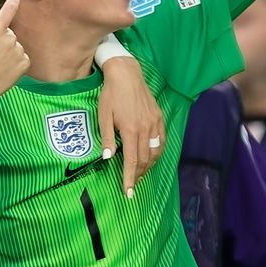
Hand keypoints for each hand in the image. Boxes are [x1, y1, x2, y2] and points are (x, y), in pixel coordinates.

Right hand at [0, 0, 28, 101]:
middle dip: (3, 44)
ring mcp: (19, 50)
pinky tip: (5, 72)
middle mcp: (10, 37)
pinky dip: (16, 65)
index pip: (7, 11)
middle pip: (9, 36)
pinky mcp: (25, 62)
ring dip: (9, 55)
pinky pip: (22, 59)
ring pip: (16, 48)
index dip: (12, 2)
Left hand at [98, 57, 164, 196]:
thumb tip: (107, 158)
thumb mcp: (103, 116)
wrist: (126, 74)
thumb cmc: (111, 95)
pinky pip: (162, 140)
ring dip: (149, 166)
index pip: (131, 161)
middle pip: (144, 160)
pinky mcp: (159, 117)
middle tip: (132, 185)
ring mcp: (154, 123)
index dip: (129, 179)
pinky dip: (158, 152)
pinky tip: (152, 156)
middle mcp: (145, 129)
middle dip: (138, 175)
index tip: (128, 193)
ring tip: (140, 173)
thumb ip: (106, 138)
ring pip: (155, 152)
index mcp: (130, 131)